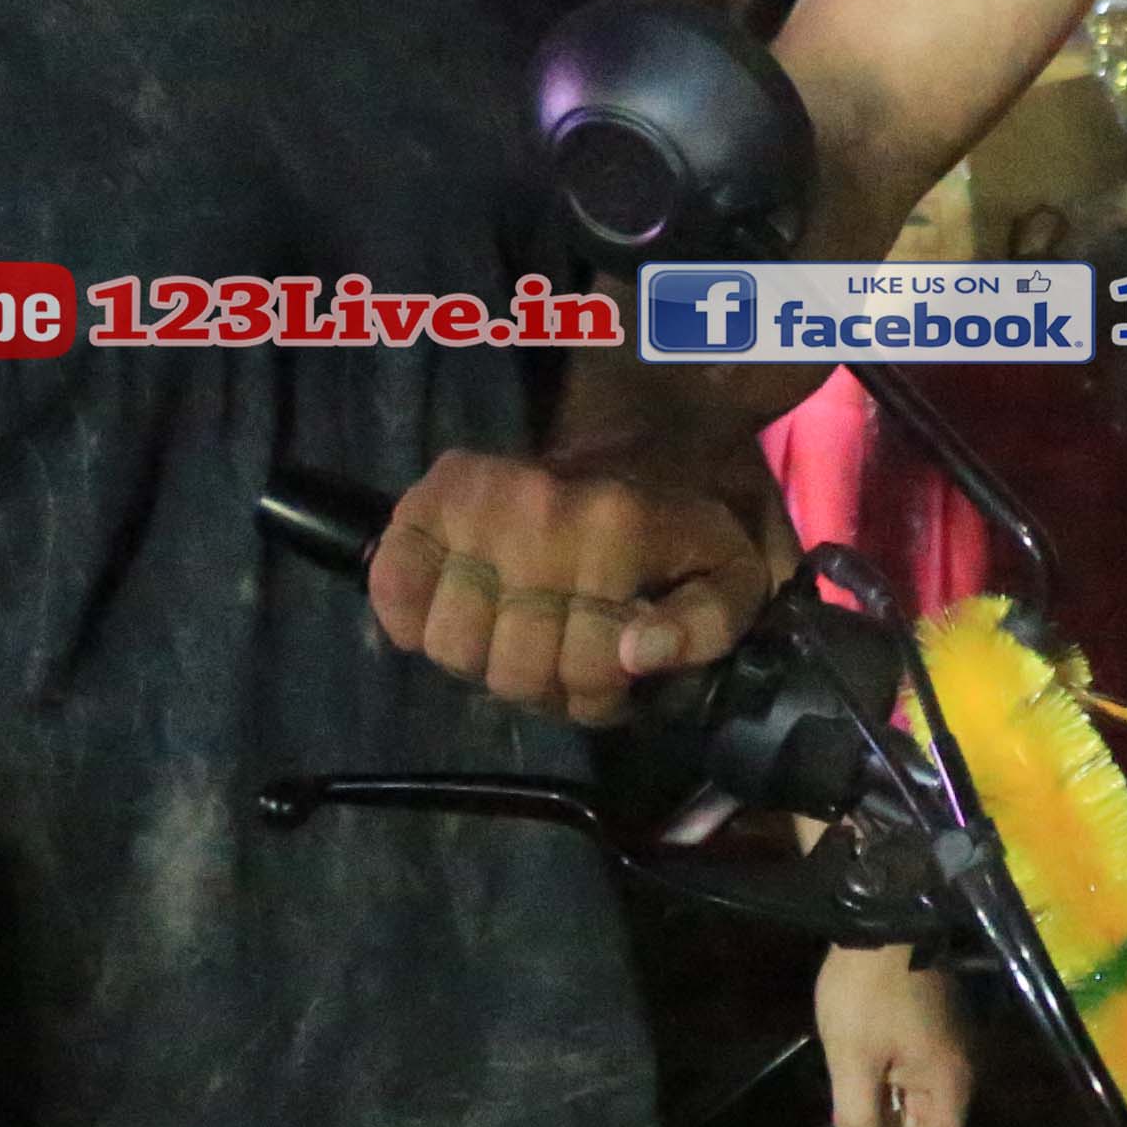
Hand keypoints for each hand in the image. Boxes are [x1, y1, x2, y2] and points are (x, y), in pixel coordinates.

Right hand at [368, 449, 772, 724]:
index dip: (604, 691)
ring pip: (452, 647)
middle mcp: (534, 511)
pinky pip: (393, 590)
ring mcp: (471, 503)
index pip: (585, 668)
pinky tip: (464, 613)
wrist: (648, 436)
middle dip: (547, 684)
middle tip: (568, 656)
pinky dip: (414, 620)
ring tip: (523, 635)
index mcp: (614, 527)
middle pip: (512, 670)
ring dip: (487, 662)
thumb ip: (706, 624)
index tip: (620, 669)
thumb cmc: (686, 520)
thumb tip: (637, 654)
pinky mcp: (425, 502)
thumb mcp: (734, 574)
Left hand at [815, 945, 973, 1126]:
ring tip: (845, 1103)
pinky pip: (915, 1084)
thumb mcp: (852, 1059)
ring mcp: (947, 1054)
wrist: (882, 917)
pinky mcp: (933, 1036)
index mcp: (947, 1086)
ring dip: (884, 1120)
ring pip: (919, 1112)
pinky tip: (856, 1076)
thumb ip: (857, 1119)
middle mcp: (956, 1076)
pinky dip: (887, 1094)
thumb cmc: (867, 991)